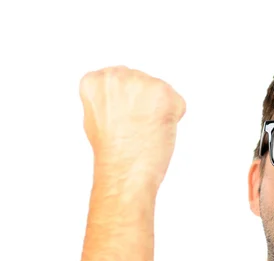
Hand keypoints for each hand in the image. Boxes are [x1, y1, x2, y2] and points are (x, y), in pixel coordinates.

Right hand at [79, 65, 186, 189]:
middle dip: (144, 104)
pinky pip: (178, 104)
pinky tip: (157, 133)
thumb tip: (124, 94)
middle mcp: (117, 75)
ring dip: (159, 112)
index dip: (127, 105)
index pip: (121, 81)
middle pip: (142, 83)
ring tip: (144, 132)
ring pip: (161, 93)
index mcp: (96, 80)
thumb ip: (108, 97)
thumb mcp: (95, 117)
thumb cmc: (112, 155)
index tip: (122, 121)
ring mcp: (141, 82)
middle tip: (135, 129)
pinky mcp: (164, 94)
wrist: (124, 172)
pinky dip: (173, 120)